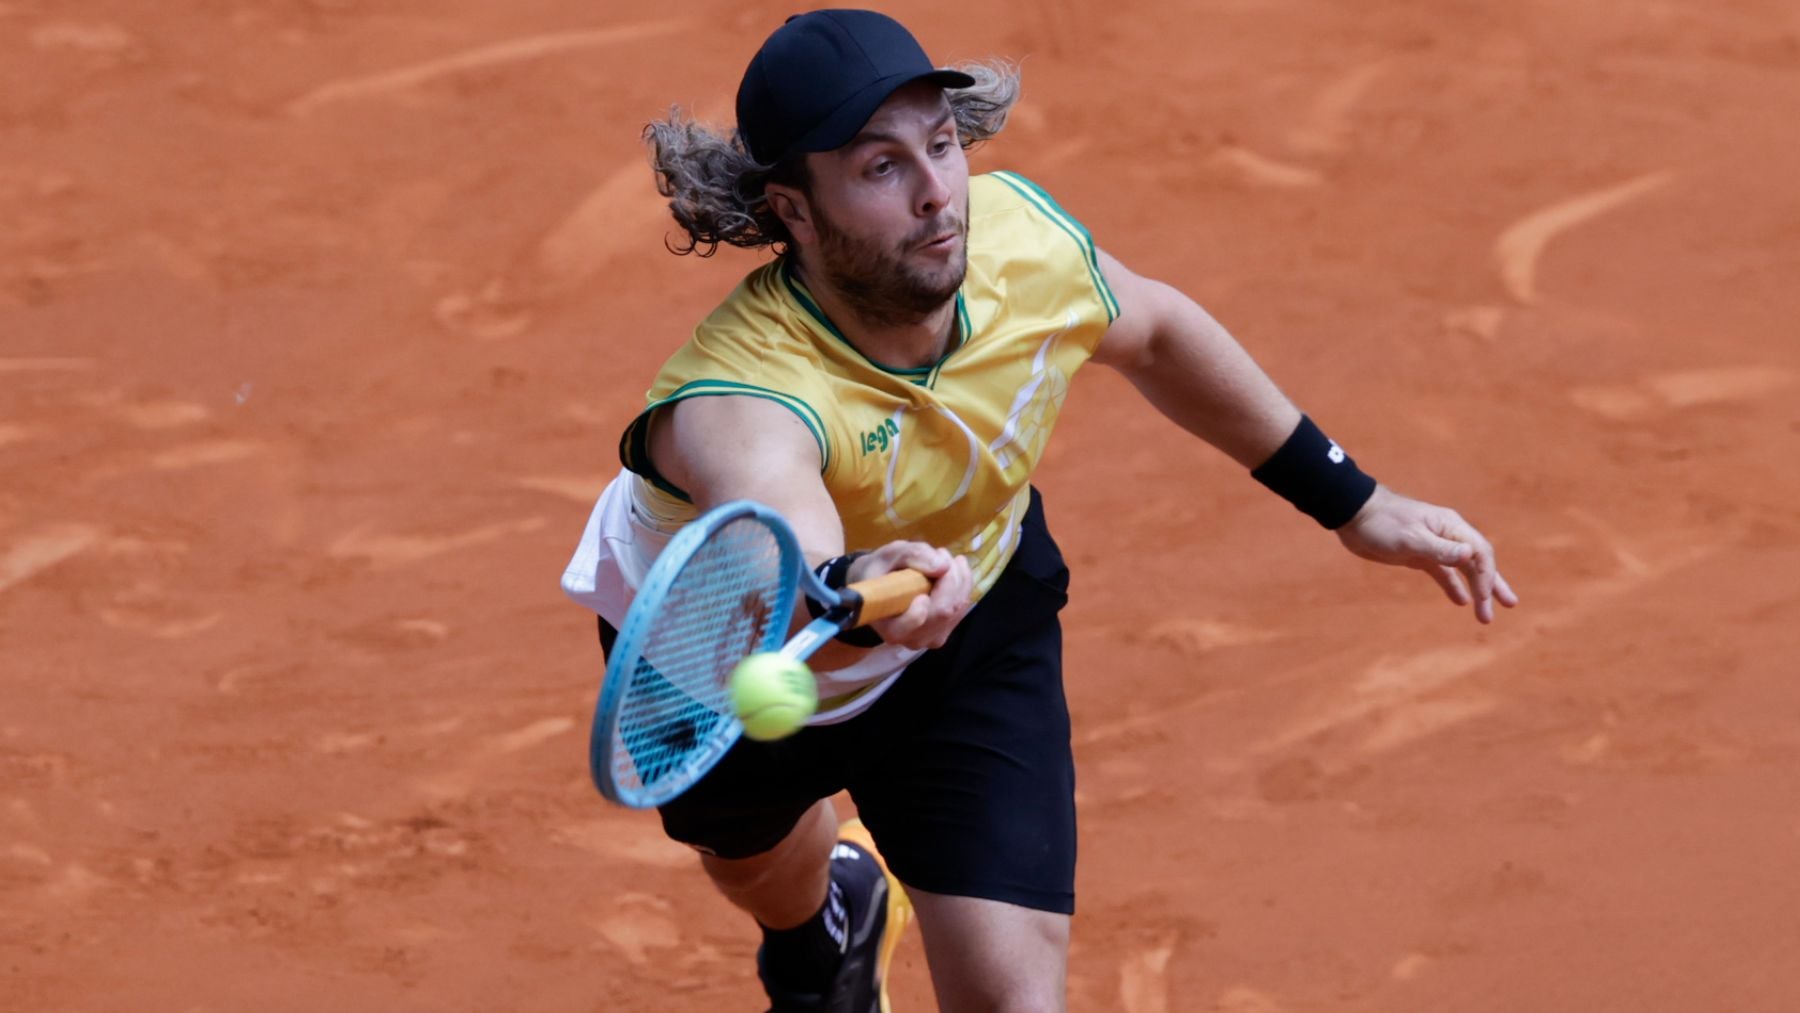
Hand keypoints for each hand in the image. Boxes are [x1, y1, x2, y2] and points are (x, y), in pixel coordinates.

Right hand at [847, 541, 973, 649]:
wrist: (878, 589)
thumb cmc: (880, 572)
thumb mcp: (888, 555)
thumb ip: (913, 556)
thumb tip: (943, 566)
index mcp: (890, 627)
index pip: (913, 624)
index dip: (921, 609)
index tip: (922, 588)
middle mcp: (912, 639)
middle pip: (944, 611)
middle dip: (950, 576)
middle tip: (940, 551)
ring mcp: (931, 638)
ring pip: (958, 608)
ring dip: (958, 576)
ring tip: (942, 556)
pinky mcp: (945, 631)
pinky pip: (963, 606)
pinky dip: (963, 583)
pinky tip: (952, 569)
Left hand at [1335, 486, 1519, 623]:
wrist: (1353, 514)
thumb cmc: (1382, 522)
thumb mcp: (1410, 538)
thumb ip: (1440, 549)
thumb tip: (1470, 556)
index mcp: (1451, 527)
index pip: (1481, 553)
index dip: (1487, 577)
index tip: (1483, 599)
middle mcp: (1448, 535)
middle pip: (1478, 562)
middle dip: (1492, 585)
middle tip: (1509, 605)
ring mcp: (1434, 545)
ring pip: (1463, 569)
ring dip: (1477, 590)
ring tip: (1487, 613)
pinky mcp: (1419, 555)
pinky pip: (1443, 572)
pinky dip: (1453, 586)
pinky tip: (1461, 601)